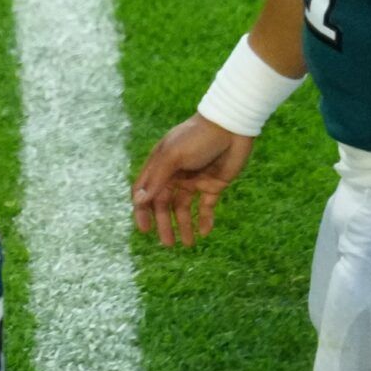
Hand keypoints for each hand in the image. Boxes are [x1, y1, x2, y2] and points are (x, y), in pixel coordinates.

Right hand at [131, 113, 254, 246]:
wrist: (232, 126)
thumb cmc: (198, 137)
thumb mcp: (173, 156)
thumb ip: (156, 179)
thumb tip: (138, 202)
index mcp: (161, 165)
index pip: (145, 192)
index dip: (142, 211)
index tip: (145, 230)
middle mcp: (175, 175)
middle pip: (164, 205)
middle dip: (165, 225)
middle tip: (168, 244)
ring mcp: (194, 180)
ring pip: (184, 208)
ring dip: (184, 226)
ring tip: (188, 244)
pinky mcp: (213, 184)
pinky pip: (206, 206)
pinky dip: (204, 220)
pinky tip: (204, 232)